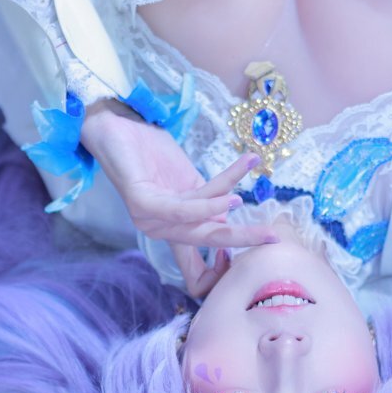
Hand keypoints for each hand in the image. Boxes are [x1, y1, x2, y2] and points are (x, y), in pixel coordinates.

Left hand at [80, 101, 275, 273]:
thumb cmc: (151, 151)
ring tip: (245, 197)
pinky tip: (228, 197)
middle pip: (208, 241)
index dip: (224, 267)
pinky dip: (207, 206)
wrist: (118, 125)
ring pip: (199, 223)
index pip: (197, 264)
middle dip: (243, 240)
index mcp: (172, 227)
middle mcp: (160, 229)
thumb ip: (208, 202)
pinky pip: (181, 210)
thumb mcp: (189, 181)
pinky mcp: (142, 204)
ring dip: (226, 211)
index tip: (258, 245)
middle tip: (274, 236)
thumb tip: (233, 217)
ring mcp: (149, 220)